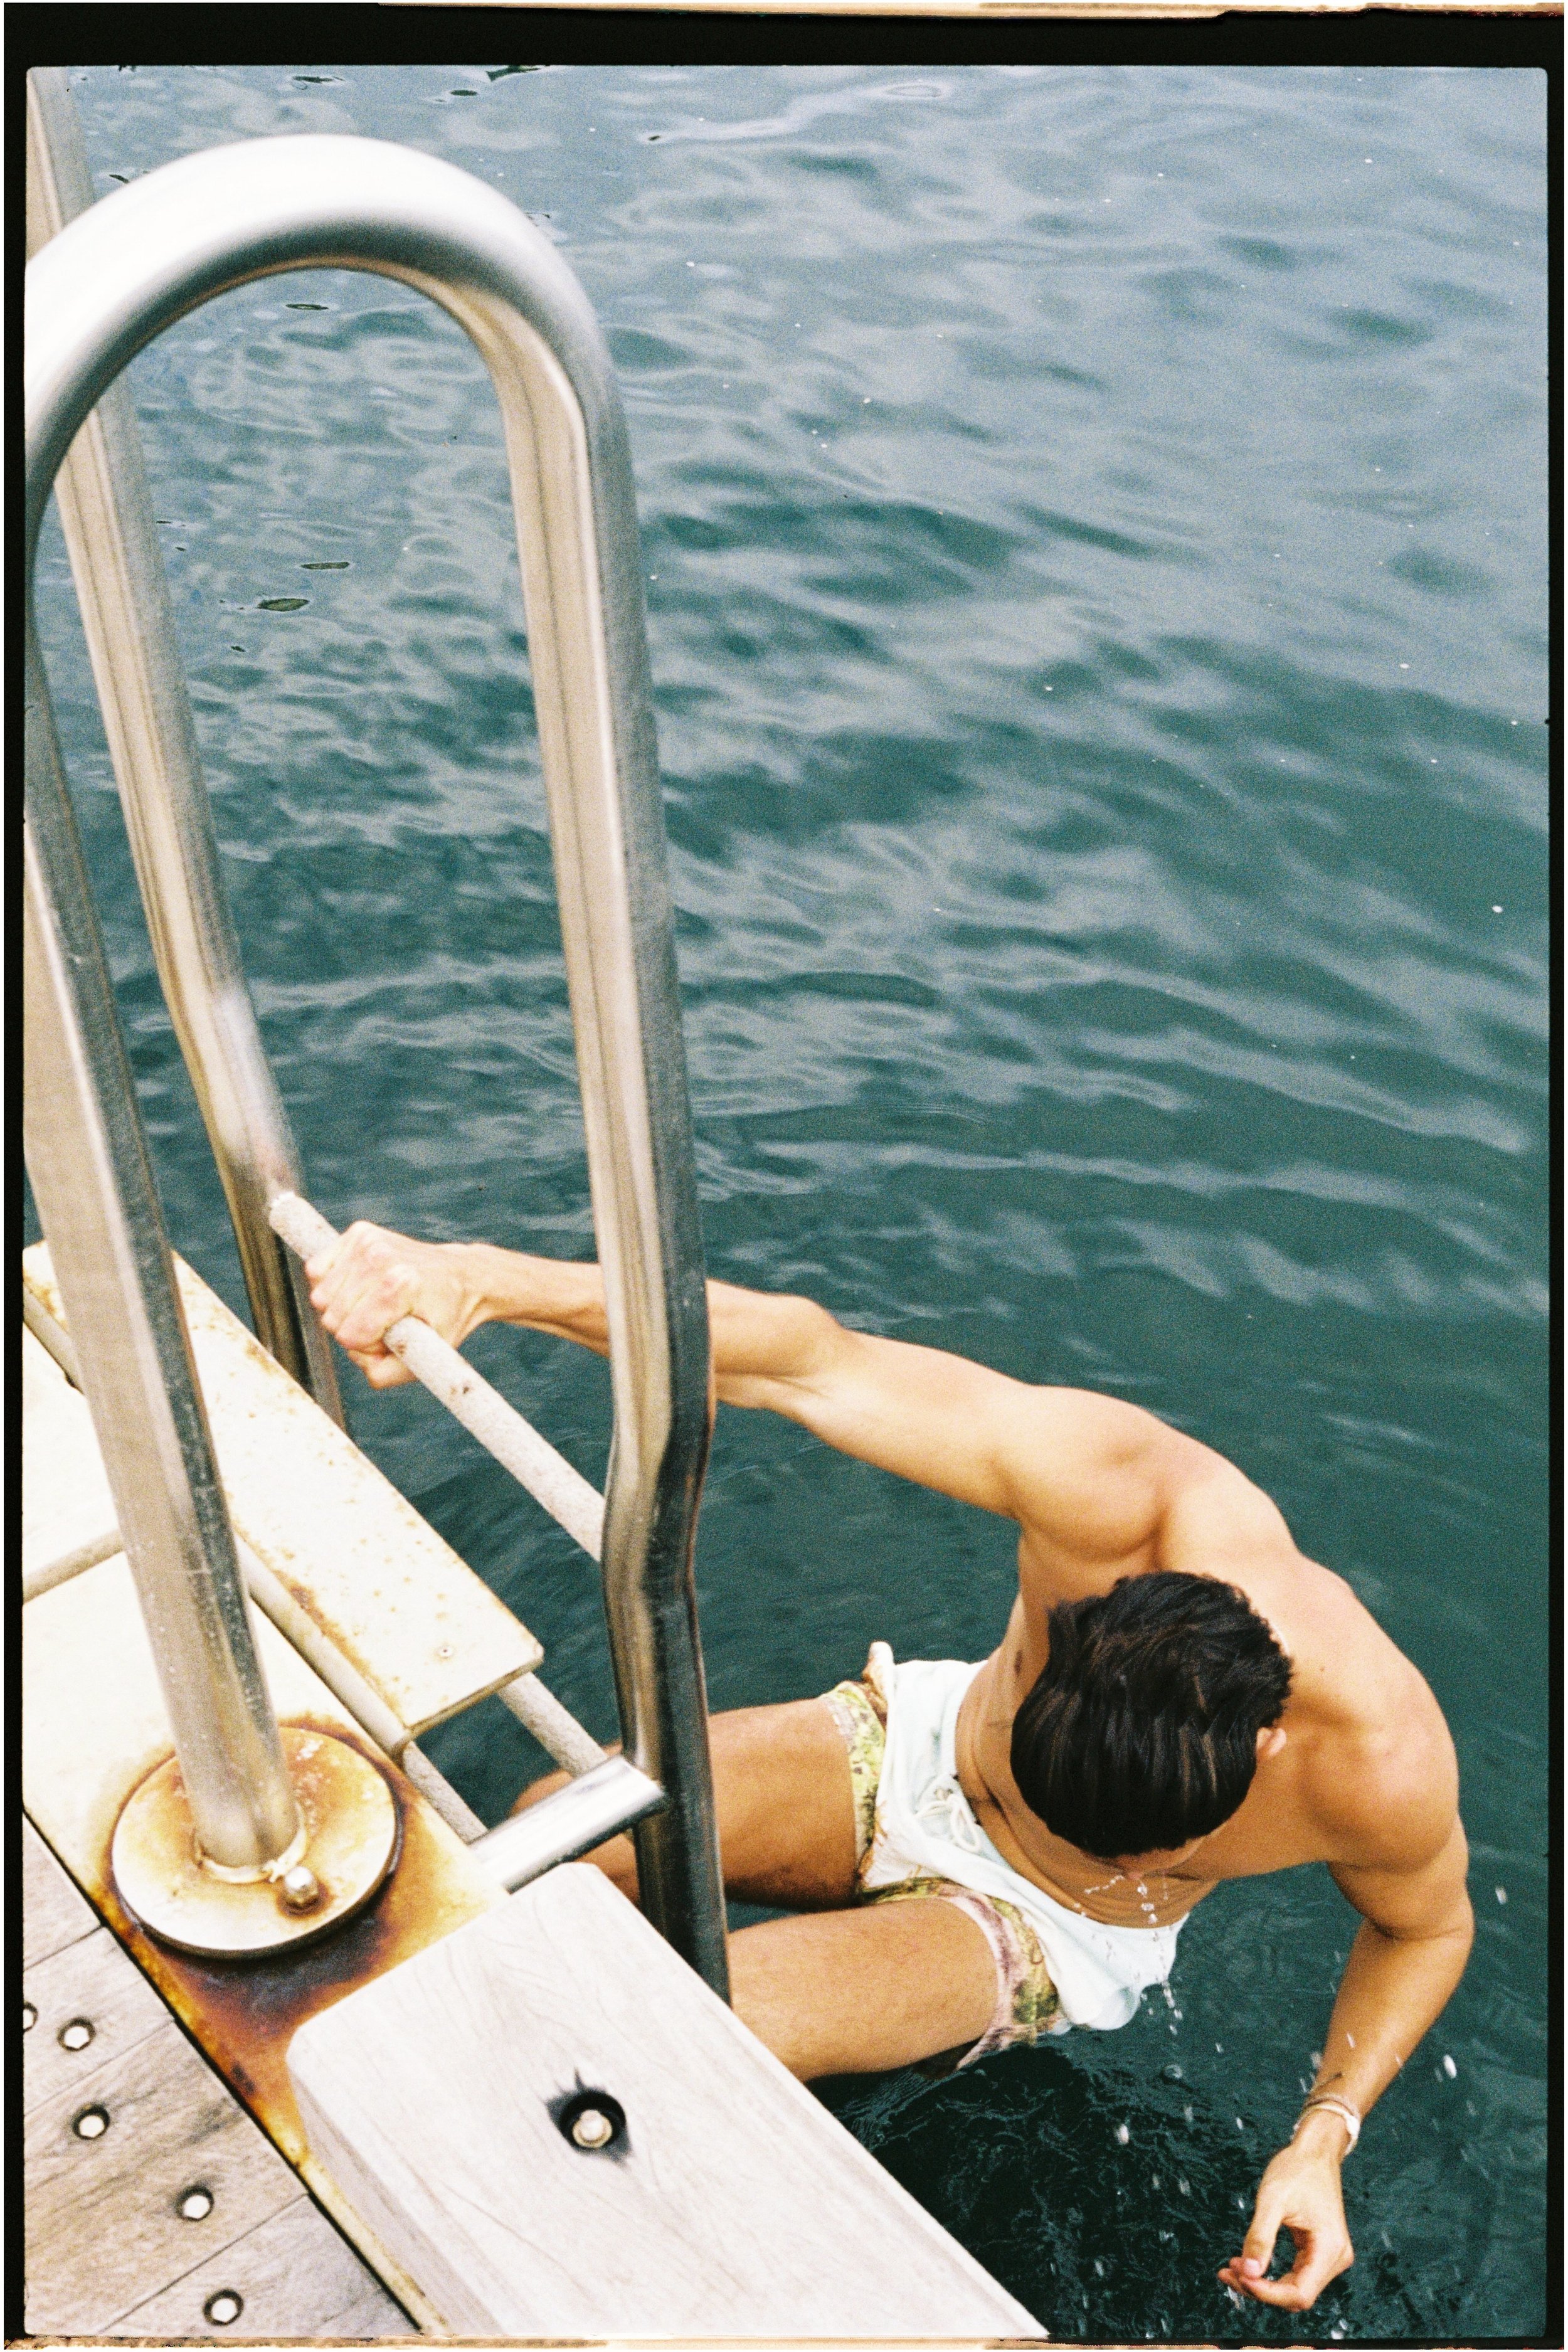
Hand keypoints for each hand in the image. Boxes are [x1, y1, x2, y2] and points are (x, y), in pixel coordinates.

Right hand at [305, 1220, 484, 1387]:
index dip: (366, 1347)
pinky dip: (331, 1284)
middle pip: (330, 1317)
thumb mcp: (429, 1357)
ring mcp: (368, 1242)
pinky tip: (359, 1286)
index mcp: (401, 1285)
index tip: (389, 1338)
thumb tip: (359, 1361)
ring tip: (373, 1304)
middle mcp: (382, 1258)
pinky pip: (316, 1270)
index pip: (349, 1335)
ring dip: (342, 1308)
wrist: (464, 1276)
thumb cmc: (445, 1317)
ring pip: (320, 1296)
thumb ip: (387, 1374)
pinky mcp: (359, 1233)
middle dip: (352, 1329)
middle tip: (383, 1321)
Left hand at [1218, 2113, 1353, 2310]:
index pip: (1299, 2294)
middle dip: (1260, 2289)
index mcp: (1330, 2249)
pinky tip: (1245, 2265)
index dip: (1267, 2293)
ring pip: (1293, 2287)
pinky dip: (1270, 2273)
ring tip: (1230, 2269)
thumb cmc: (1296, 2169)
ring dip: (1262, 2283)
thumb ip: (1260, 2238)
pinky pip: (1294, 2274)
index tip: (1238, 2276)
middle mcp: (1335, 2259)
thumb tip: (1248, 2273)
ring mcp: (1329, 2257)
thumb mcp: (1272, 2200)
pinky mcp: (1318, 2251)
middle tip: (1226, 2273)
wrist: (1315, 2150)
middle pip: (1296, 2295)